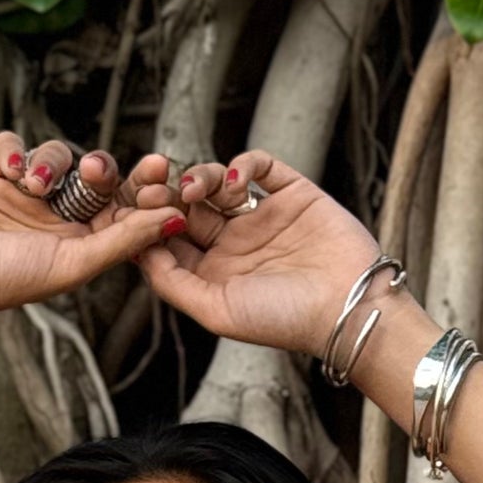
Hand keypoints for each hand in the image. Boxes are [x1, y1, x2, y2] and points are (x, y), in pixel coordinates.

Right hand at [0, 132, 184, 338]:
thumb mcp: (72, 263)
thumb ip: (125, 241)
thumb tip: (177, 220)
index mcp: (78, 245)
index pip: (122, 207)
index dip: (142, 188)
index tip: (158, 171)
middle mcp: (52, 218)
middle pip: (93, 175)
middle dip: (99, 168)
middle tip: (95, 169)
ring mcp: (20, 193)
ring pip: (56, 154)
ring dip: (49, 162)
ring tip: (30, 184)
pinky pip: (14, 142)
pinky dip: (13, 150)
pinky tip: (6, 171)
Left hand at [123, 149, 380, 358]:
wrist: (346, 307)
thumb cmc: (284, 320)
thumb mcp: (215, 311)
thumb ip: (174, 284)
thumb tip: (139, 252)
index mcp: (215, 273)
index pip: (171, 240)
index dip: (151, 222)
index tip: (136, 212)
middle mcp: (235, 243)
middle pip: (189, 206)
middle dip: (169, 193)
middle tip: (154, 188)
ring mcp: (263, 216)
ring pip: (218, 181)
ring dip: (201, 177)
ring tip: (198, 188)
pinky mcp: (292, 193)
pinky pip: (261, 164)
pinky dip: (244, 162)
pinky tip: (238, 179)